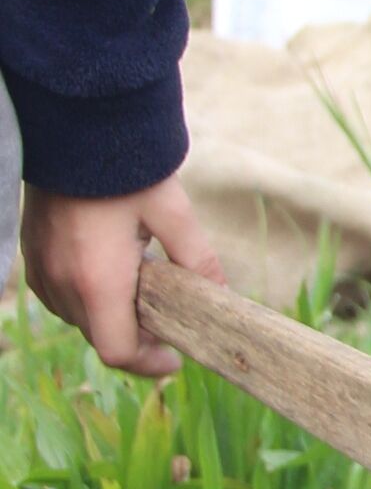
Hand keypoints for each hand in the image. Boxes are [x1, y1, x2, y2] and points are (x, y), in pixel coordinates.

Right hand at [18, 175, 224, 378]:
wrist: (76, 125)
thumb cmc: (127, 167)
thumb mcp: (173, 211)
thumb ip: (197, 258)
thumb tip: (221, 294)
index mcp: (99, 280)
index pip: (118, 351)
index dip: (149, 363)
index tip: (174, 358)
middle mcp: (63, 283)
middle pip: (100, 336)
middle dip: (135, 337)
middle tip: (168, 318)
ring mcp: (42, 269)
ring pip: (77, 318)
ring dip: (109, 316)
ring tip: (140, 288)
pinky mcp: (32, 254)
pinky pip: (57, 296)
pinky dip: (84, 297)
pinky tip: (109, 272)